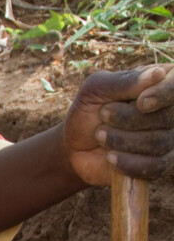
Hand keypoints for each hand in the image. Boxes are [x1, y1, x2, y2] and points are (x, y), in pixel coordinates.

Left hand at [64, 65, 173, 186]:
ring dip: (123, 141)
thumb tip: (158, 74)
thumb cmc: (89, 110)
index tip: (140, 103)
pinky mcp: (161, 164)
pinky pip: (155, 167)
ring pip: (159, 143)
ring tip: (100, 134)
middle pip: (167, 118)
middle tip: (103, 115)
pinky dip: (129, 163)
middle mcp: (171, 110)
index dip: (163, 95)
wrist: (76, 145)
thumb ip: (126, 81)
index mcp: (163, 82)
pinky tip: (110, 157)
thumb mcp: (98, 88)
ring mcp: (170, 138)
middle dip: (130, 120)